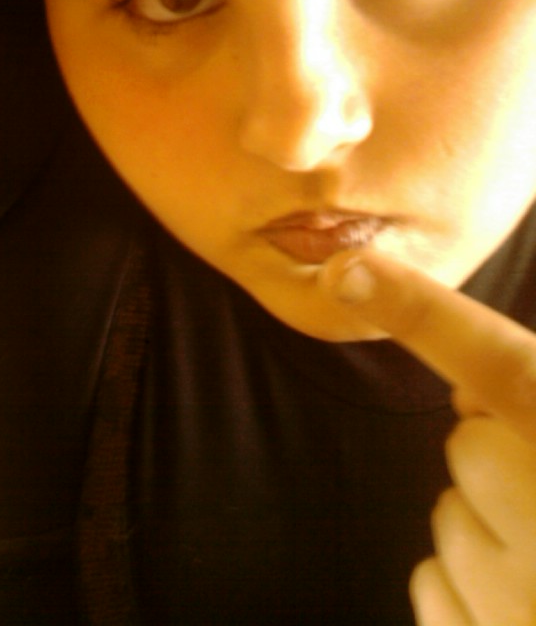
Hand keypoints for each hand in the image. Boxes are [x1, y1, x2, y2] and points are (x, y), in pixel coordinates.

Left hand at [320, 250, 535, 625]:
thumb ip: (534, 400)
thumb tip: (471, 400)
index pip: (500, 366)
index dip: (421, 311)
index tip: (347, 272)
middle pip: (468, 447)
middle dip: (502, 460)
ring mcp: (522, 605)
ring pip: (446, 521)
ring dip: (489, 531)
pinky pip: (432, 588)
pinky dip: (468, 593)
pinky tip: (528, 612)